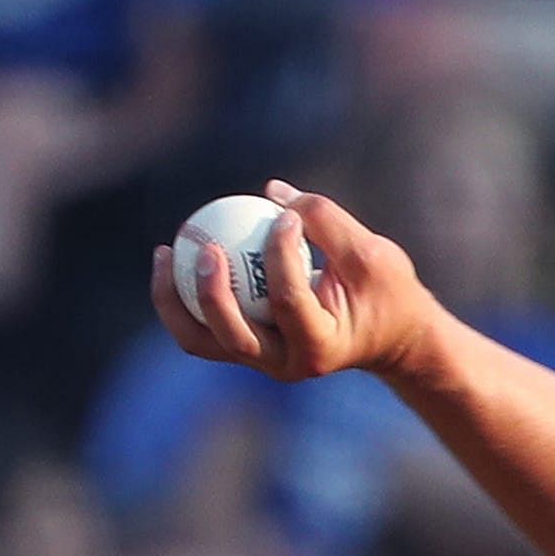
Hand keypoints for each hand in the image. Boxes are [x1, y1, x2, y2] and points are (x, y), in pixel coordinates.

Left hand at [146, 184, 443, 384]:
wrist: (389, 337)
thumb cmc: (386, 292)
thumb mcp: (372, 254)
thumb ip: (326, 221)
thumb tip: (271, 191)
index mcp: (320, 346)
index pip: (288, 301)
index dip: (280, 254)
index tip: (285, 215)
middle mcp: (285, 364)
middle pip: (232, 336)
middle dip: (211, 293)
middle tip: (206, 246)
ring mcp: (261, 361)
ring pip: (202, 339)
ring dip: (175, 300)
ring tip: (166, 251)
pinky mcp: (246, 349)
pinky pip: (201, 328)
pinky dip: (180, 297)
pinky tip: (172, 257)